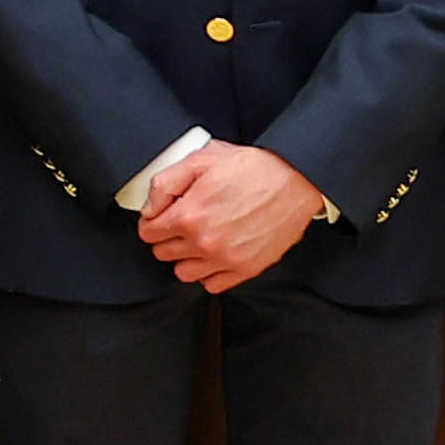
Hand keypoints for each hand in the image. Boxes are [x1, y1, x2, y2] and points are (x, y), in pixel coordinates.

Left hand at [137, 139, 329, 290]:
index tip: (160, 217)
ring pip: (183, 273)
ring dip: (185, 258)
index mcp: (189, 215)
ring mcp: (226, 259)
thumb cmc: (254, 168)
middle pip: (163, 253)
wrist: (296, 180)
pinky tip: (214, 254)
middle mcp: (204, 242)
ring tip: (196, 241)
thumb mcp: (201, 160)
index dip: (152, 221)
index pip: (148, 233)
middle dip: (167, 238)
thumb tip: (148, 209)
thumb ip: (166, 184)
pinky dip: (208, 273)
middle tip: (180, 224)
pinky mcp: (246, 269)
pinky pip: (212, 285)